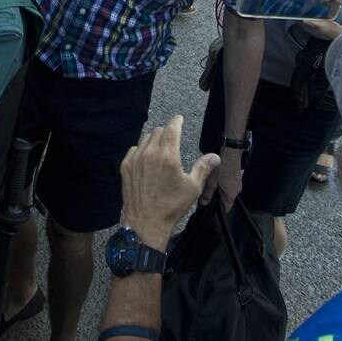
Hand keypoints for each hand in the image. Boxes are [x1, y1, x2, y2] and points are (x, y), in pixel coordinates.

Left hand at [120, 115, 217, 247]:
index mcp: (168, 156)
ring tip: (160, 149)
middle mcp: (150, 153)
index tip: (179, 118)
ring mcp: (135, 159)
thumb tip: (215, 156)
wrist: (146, 223)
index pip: (172, 129)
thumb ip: (203, 168)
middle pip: (158, 131)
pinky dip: (141, 150)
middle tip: (172, 139)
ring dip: (154, 140)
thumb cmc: (172, 206)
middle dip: (166, 132)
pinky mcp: (125, 166)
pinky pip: (134, 149)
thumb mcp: (192, 188)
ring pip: (145, 139)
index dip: (176, 121)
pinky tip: (147, 159)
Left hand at [202, 147, 242, 210]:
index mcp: (232, 194)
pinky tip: (215, 179)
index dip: (218, 210)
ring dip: (219, 190)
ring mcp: (237, 183)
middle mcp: (237, 190)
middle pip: (226, 199)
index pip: (226, 208)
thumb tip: (204, 203)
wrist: (230, 153)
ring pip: (227, 191)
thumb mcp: (211, 182)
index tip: (210, 210)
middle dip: (217, 199)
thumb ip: (208, 194)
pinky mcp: (236, 176)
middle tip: (207, 197)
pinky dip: (222, 184)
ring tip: (210, 186)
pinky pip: (228, 184)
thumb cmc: (222, 168)